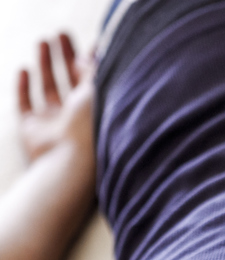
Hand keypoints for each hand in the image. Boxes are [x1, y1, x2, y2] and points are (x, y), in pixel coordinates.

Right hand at [18, 34, 94, 171]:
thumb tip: (96, 50)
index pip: (95, 79)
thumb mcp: (98, 92)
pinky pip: (25, 104)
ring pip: (48, 88)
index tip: (91, 40)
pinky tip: (24, 68)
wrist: (68, 161)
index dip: (91, 59)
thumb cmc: (91, 128)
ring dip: (45, 64)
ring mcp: (53, 123)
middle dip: (65, 55)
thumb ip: (97, 71)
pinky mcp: (31, 129)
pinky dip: (23, 86)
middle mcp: (76, 116)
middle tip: (60, 33)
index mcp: (97, 110)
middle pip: (70, 80)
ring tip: (42, 40)